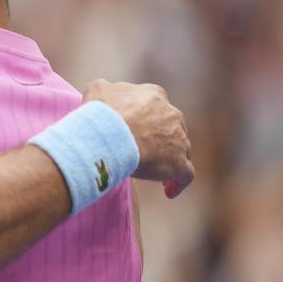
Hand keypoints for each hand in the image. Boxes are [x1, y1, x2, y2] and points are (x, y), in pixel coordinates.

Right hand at [83, 79, 193, 198]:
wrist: (109, 134)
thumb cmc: (101, 113)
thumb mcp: (97, 90)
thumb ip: (108, 90)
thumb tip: (107, 94)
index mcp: (155, 96)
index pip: (156, 107)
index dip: (148, 119)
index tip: (137, 131)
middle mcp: (172, 114)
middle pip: (172, 128)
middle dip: (162, 139)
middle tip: (146, 152)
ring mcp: (179, 139)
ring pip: (181, 149)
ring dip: (170, 159)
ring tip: (155, 172)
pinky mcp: (179, 163)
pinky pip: (185, 174)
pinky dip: (178, 182)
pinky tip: (168, 191)